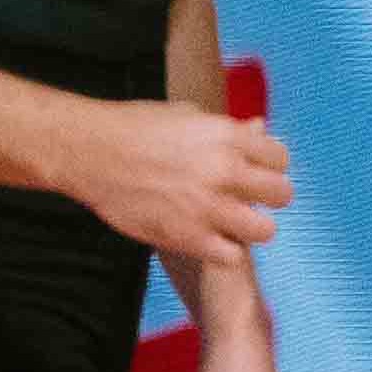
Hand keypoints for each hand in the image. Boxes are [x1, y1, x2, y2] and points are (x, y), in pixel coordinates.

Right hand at [71, 99, 291, 265]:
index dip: (270, 167)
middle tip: (249, 201)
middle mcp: (225, 170)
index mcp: (227, 136)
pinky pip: (231, 255)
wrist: (90, 151)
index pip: (280, 158)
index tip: (257, 172)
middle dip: (270, 198)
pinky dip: (224, 251)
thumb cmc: (134, 128)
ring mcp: (207, 205)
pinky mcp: (187, 236)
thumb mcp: (186, 116)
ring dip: (251, 228)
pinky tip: (209, 239)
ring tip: (232, 224)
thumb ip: (227, 130)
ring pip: (264, 230)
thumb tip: (258, 129)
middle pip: (281, 194)